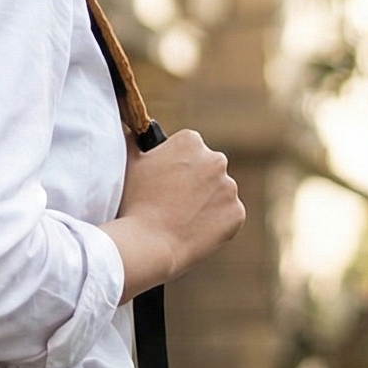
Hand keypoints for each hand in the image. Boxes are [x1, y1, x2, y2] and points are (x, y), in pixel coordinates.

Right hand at [101, 130, 243, 299]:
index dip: (174, 166)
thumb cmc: (135, 201)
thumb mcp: (130, 161)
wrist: (148, 244)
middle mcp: (216, 159)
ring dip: (206, 203)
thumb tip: (130, 124)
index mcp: (191, 141)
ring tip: (181, 220)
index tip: (164, 182)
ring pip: (218, 194)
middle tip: (172, 202)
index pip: (188, 149)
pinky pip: (228, 217)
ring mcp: (229, 188)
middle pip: (207, 169)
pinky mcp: (237, 214)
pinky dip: (216, 224)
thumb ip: (134, 137)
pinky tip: (195, 231)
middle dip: (195, 182)